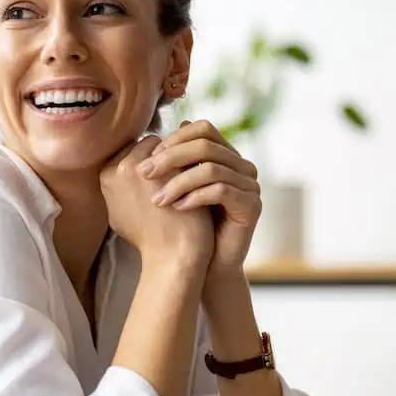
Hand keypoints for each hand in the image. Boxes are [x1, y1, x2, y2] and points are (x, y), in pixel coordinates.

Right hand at [100, 135, 213, 267]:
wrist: (172, 256)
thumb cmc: (150, 239)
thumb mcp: (121, 212)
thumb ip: (120, 186)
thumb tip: (123, 168)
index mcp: (106, 175)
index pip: (131, 150)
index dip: (152, 163)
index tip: (166, 178)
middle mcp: (120, 166)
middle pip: (148, 143)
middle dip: (166, 155)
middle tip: (181, 175)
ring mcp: (145, 165)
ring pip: (168, 145)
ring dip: (181, 156)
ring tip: (193, 176)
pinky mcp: (171, 167)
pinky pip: (186, 151)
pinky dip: (194, 161)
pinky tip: (203, 177)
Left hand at [134, 120, 261, 278]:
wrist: (206, 265)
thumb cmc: (186, 226)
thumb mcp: (174, 189)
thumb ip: (168, 164)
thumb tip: (150, 137)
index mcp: (225, 156)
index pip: (202, 129)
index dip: (174, 139)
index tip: (147, 159)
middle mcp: (241, 166)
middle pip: (206, 145)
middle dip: (170, 158)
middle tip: (144, 173)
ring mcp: (250, 185)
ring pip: (211, 168)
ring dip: (178, 182)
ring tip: (157, 199)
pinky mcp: (252, 206)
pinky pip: (222, 191)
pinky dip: (195, 197)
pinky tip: (177, 208)